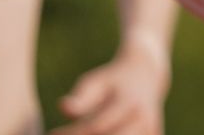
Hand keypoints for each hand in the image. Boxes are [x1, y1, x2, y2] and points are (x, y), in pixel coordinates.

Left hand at [52, 41, 168, 134]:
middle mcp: (143, 119)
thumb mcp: (96, 82)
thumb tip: (63, 108)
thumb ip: (82, 97)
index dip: (72, 133)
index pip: (97, 127)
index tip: (52, 132)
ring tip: (78, 133)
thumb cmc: (113, 80)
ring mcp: (151, 130)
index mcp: (129, 102)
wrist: (146, 75)